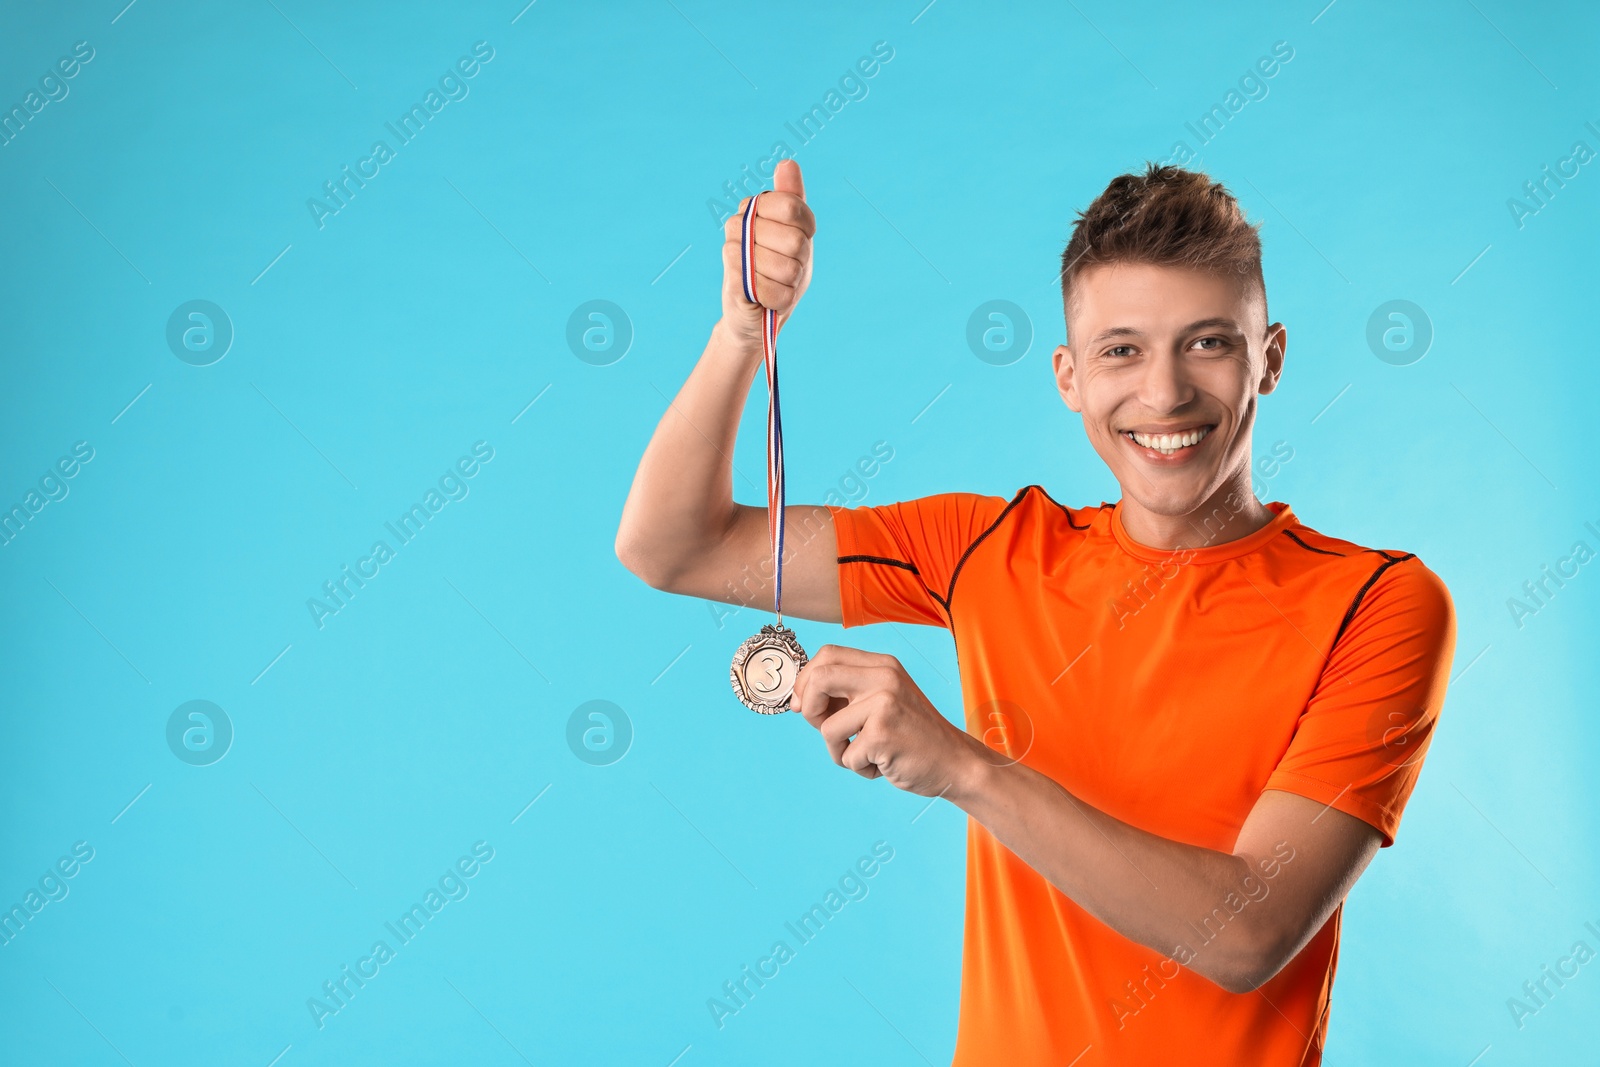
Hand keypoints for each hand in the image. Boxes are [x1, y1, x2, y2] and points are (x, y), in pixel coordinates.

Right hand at [718, 159, 814, 350]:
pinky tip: (769, 299)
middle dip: (800, 262)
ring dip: (790, 284)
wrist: (760, 312)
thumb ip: (792, 198)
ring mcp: (732, 252)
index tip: (800, 241)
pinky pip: (773, 290)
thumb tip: (787, 163)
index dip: (806, 231)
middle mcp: (738, 224)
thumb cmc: (781, 270)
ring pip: (787, 268)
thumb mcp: (796, 232)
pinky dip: (779, 300)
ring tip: (777, 284)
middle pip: (795, 240)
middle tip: (786, 269)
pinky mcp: (732, 283)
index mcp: (755, 207)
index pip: (793, 208)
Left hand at [791, 645, 984, 797]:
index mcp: (883, 665)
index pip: (827, 654)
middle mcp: (884, 677)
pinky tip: (882, 764)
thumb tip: (798, 697)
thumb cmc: (912, 736)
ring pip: (826, 727)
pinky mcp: (882, 734)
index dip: (806, 680)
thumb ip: (848, 692)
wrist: (954, 763)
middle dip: (809, 709)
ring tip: (866, 754)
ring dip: (839, 751)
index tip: (802, 704)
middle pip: (818, 679)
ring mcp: (884, 704)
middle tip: (823, 729)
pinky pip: (845, 756)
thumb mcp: (884, 700)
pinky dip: (858, 768)